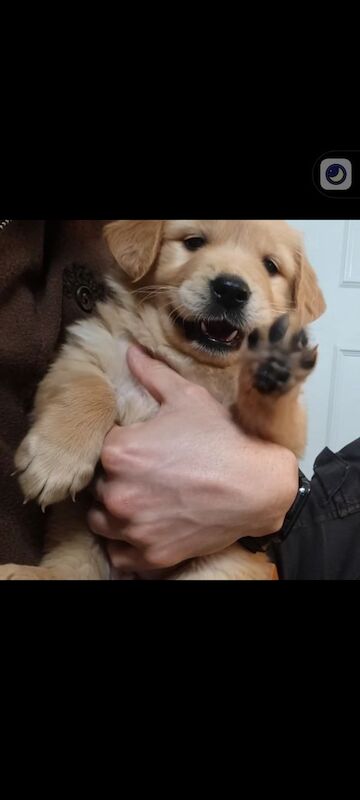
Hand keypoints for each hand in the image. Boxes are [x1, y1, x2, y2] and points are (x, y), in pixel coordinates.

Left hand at [88, 346, 298, 573]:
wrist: (257, 486)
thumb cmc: (223, 441)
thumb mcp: (187, 398)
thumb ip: (152, 374)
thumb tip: (130, 351)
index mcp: (119, 452)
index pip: (96, 450)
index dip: (116, 448)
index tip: (137, 449)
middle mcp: (118, 492)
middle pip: (98, 486)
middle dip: (116, 479)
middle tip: (145, 475)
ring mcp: (133, 528)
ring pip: (103, 520)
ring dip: (115, 512)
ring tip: (142, 501)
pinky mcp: (150, 554)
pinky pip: (120, 554)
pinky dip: (128, 545)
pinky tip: (147, 527)